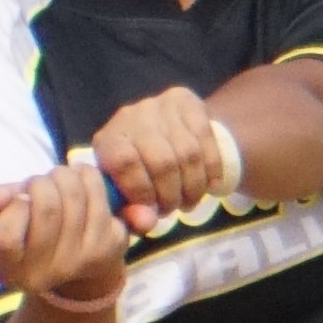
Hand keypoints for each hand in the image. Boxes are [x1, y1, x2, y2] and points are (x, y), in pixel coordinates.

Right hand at [0, 153, 129, 310]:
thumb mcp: (0, 216)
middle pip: (46, 208)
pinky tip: (81, 184)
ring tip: (57, 180)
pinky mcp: (110, 244)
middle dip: (39, 182)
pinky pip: (97, 192)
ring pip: (73, 194)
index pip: (4, 238)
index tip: (19, 199)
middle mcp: (45, 275)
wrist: (76, 255)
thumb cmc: (29, 227)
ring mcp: (81, 262)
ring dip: (62, 175)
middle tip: (38, 183)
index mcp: (9, 271)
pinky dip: (86, 176)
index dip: (12, 207)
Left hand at [89, 86, 240, 230]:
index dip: (142, 191)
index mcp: (109, 140)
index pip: (125, 162)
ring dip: (194, 187)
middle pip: (163, 161)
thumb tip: (147, 222)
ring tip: (189, 201)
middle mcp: (133, 115)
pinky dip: (212, 170)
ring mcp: (161, 105)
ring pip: (189, 153)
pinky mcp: (188, 101)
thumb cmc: (139, 175)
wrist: (163, 136)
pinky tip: (210, 185)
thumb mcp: (126, 198)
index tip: (152, 209)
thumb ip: (130, 215)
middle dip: (172, 195)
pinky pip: (207, 140)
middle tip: (172, 209)